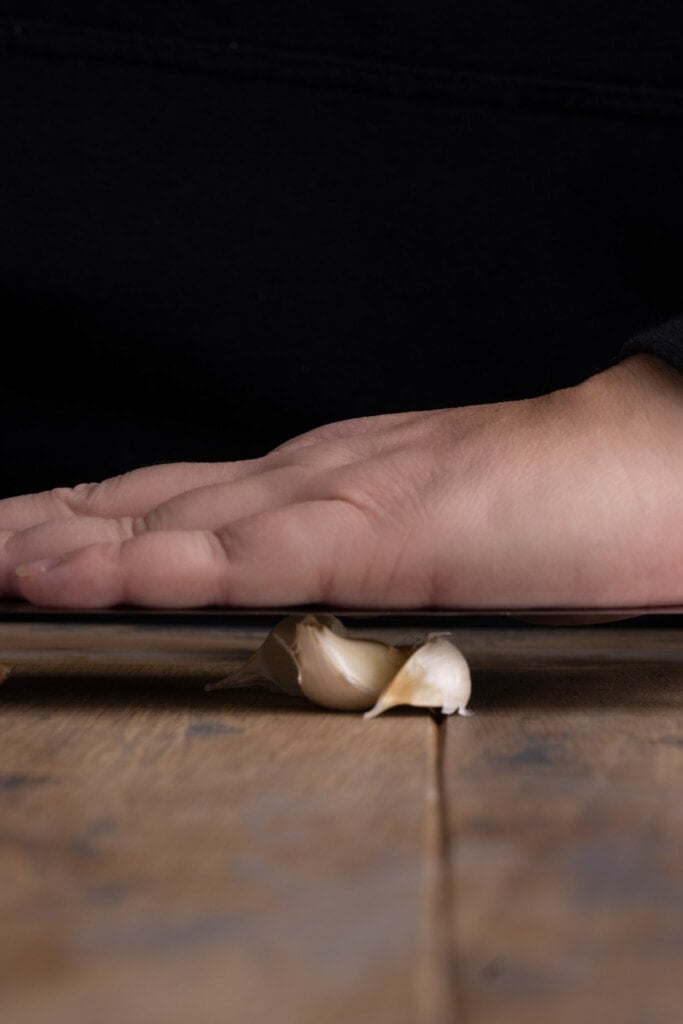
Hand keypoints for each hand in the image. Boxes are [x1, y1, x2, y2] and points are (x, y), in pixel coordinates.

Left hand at [3, 355, 681, 608]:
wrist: (640, 463)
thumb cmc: (543, 508)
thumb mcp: (414, 533)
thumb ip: (345, 559)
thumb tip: (292, 600)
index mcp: (320, 483)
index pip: (178, 502)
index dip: (91, 522)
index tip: (24, 543)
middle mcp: (312, 478)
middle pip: (155, 503)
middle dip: (56, 528)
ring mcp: (343, 495)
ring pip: (184, 520)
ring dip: (82, 542)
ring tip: (0, 558)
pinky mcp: (389, 530)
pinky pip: (263, 552)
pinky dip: (178, 564)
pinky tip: (110, 576)